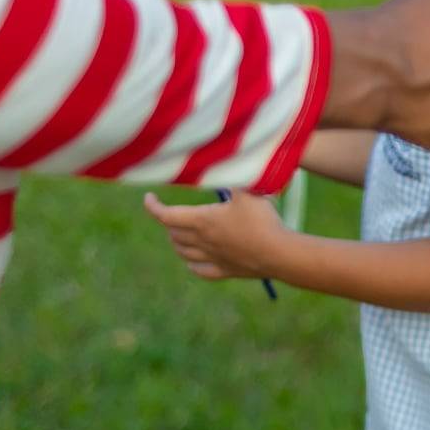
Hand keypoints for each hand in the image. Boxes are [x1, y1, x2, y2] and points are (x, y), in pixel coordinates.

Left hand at [142, 189, 289, 281]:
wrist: (280, 254)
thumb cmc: (263, 220)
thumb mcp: (247, 190)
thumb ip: (232, 175)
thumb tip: (222, 158)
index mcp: (202, 221)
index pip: (165, 215)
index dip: (152, 206)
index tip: (149, 198)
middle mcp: (202, 241)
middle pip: (173, 234)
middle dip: (168, 221)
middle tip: (172, 212)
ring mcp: (213, 258)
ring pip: (183, 253)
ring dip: (177, 242)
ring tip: (179, 234)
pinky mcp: (226, 271)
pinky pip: (200, 271)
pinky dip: (192, 264)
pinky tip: (193, 261)